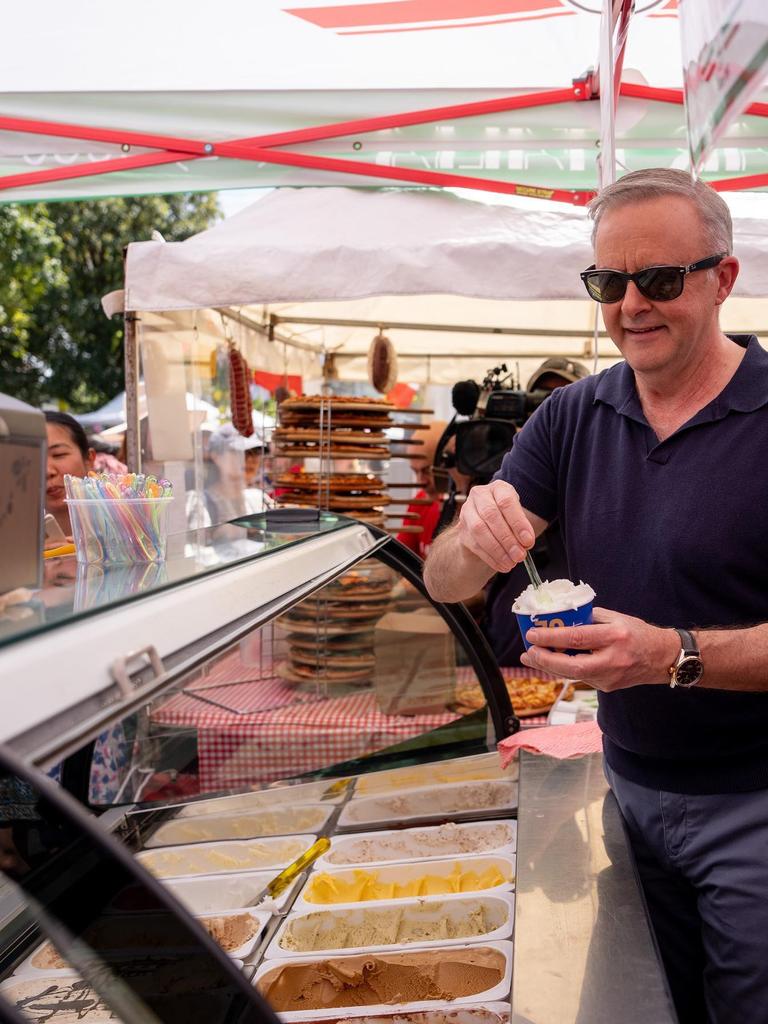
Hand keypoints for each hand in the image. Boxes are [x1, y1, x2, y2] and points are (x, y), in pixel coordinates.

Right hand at [455, 480, 535, 573]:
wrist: (486, 525)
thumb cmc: (506, 518)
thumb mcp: (517, 517)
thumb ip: (521, 528)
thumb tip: (525, 544)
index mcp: (497, 488)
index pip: (506, 501)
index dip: (518, 522)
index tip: (528, 540)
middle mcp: (479, 496)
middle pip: (490, 515)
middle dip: (507, 538)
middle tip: (520, 555)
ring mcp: (467, 512)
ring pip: (479, 530)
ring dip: (498, 550)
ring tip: (511, 562)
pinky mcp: (462, 531)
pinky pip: (475, 545)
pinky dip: (490, 558)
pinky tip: (502, 565)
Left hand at [519, 607, 678, 691]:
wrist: (663, 657)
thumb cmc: (638, 633)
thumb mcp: (616, 617)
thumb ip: (589, 618)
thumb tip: (561, 618)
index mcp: (615, 636)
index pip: (576, 638)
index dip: (551, 638)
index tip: (532, 635)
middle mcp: (613, 659)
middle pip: (571, 666)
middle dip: (545, 660)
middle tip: (528, 652)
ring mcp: (611, 677)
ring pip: (573, 675)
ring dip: (550, 667)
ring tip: (532, 658)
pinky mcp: (608, 687)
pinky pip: (581, 677)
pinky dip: (564, 670)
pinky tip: (551, 663)